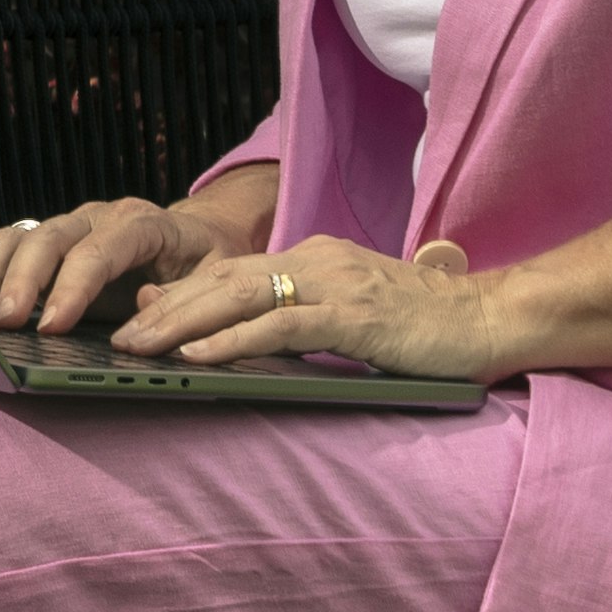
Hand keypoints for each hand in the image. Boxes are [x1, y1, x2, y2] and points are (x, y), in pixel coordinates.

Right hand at [0, 195, 223, 338]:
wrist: (197, 238)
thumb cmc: (207, 262)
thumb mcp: (217, 279)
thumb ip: (185, 295)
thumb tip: (142, 306)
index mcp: (142, 223)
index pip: (101, 249)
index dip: (73, 286)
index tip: (53, 326)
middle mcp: (98, 217)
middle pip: (50, 238)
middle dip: (23, 281)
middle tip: (4, 323)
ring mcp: (70, 228)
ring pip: (20, 238)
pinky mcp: (50, 245)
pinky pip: (10, 249)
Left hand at [114, 232, 506, 382]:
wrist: (492, 318)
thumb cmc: (423, 326)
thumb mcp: (349, 313)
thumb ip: (298, 315)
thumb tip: (235, 331)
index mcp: (314, 257)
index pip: (230, 271)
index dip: (178, 293)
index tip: (134, 315)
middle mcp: (318, 259)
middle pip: (223, 278)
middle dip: (164, 308)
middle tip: (120, 337)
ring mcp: (336, 284)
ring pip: (241, 295)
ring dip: (183, 322)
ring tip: (140, 347)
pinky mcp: (356, 315)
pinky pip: (281, 324)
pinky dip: (234, 339)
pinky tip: (200, 355)